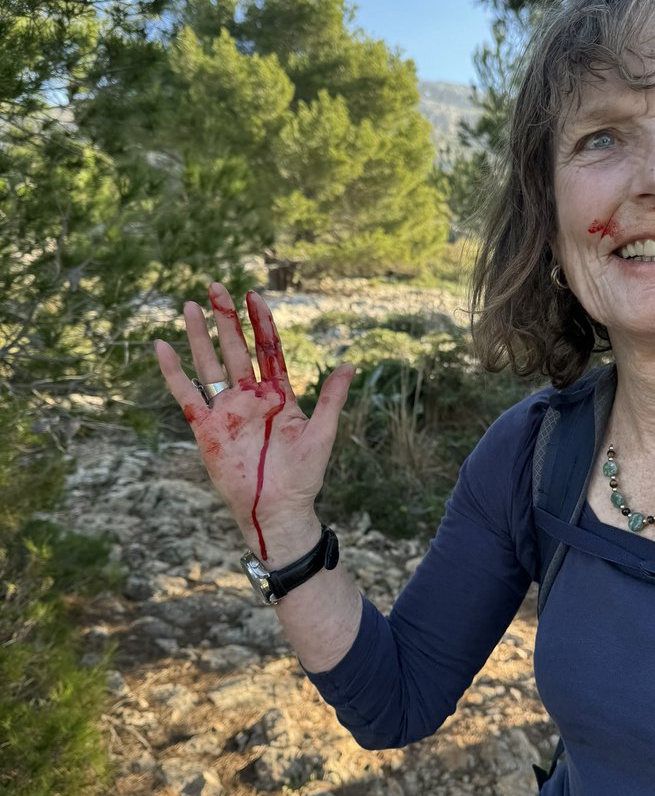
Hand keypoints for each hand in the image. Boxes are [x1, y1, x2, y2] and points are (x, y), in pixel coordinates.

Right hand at [155, 283, 353, 561]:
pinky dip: (173, 371)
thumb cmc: (303, 476)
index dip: (261, 323)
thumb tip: (350, 365)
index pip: (267, 350)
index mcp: (277, 395)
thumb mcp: (323, 433)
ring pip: (209, 365)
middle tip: (216, 286)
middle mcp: (249, 398)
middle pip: (234, 349)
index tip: (254, 295)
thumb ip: (332, 399)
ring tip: (191, 305)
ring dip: (200, 336)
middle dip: (226, 319)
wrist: (278, 509)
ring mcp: (226, 411)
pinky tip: (162, 346)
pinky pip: (186, 394)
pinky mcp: (206, 429)